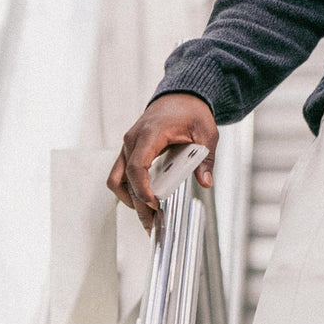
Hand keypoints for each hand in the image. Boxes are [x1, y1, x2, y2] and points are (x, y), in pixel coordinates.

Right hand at [107, 93, 217, 232]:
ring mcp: (128, 146)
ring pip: (117, 179)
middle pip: (124, 179)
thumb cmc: (192, 112)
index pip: (137, 166)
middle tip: (154, 226)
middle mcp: (133, 141)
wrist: (180, 96)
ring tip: (149, 219)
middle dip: (137, 205)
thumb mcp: (207, 134)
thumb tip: (205, 182)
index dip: (142, 189)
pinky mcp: (130, 152)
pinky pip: (122, 175)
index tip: (154, 205)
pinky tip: (147, 204)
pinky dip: (130, 190)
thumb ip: (206, 159)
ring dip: (130, 200)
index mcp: (150, 134)